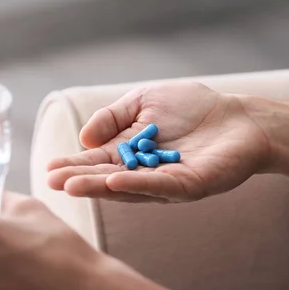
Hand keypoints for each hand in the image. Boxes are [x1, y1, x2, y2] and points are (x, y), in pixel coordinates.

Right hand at [47, 82, 270, 201]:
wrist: (240, 118)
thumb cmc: (193, 108)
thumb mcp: (144, 102)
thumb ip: (114, 117)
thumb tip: (84, 138)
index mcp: (131, 153)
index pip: (97, 161)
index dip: (74, 165)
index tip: (49, 169)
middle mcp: (144, 173)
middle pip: (107, 178)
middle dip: (79, 179)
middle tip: (51, 183)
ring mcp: (166, 182)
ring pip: (129, 187)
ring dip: (100, 187)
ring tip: (72, 186)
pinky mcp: (190, 185)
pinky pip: (161, 186)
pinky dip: (138, 184)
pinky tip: (115, 182)